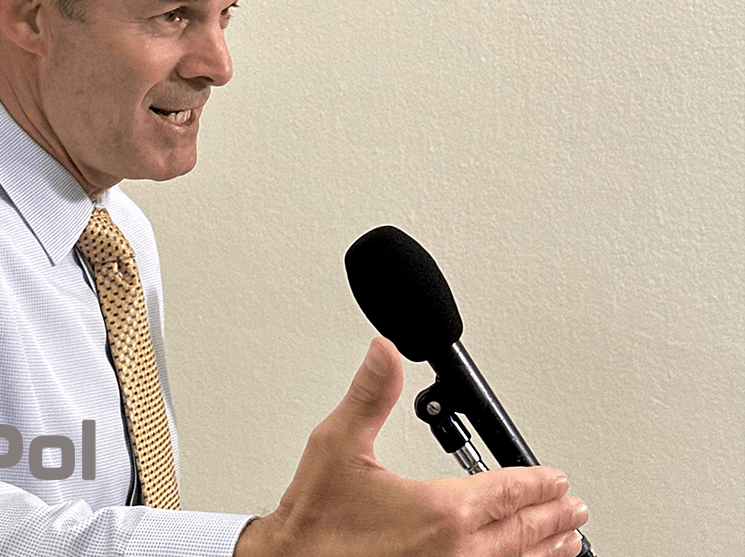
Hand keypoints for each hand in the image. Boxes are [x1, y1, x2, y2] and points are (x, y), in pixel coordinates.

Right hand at [234, 337, 588, 556]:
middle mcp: (456, 551)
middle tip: (574, 506)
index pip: (507, 490)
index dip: (536, 481)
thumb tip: (384, 352)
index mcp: (442, 511)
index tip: (555, 477)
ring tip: (567, 542)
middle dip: (552, 515)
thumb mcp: (339, 443)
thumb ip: (370, 394)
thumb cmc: (315, 519)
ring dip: (546, 549)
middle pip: (523, 530)